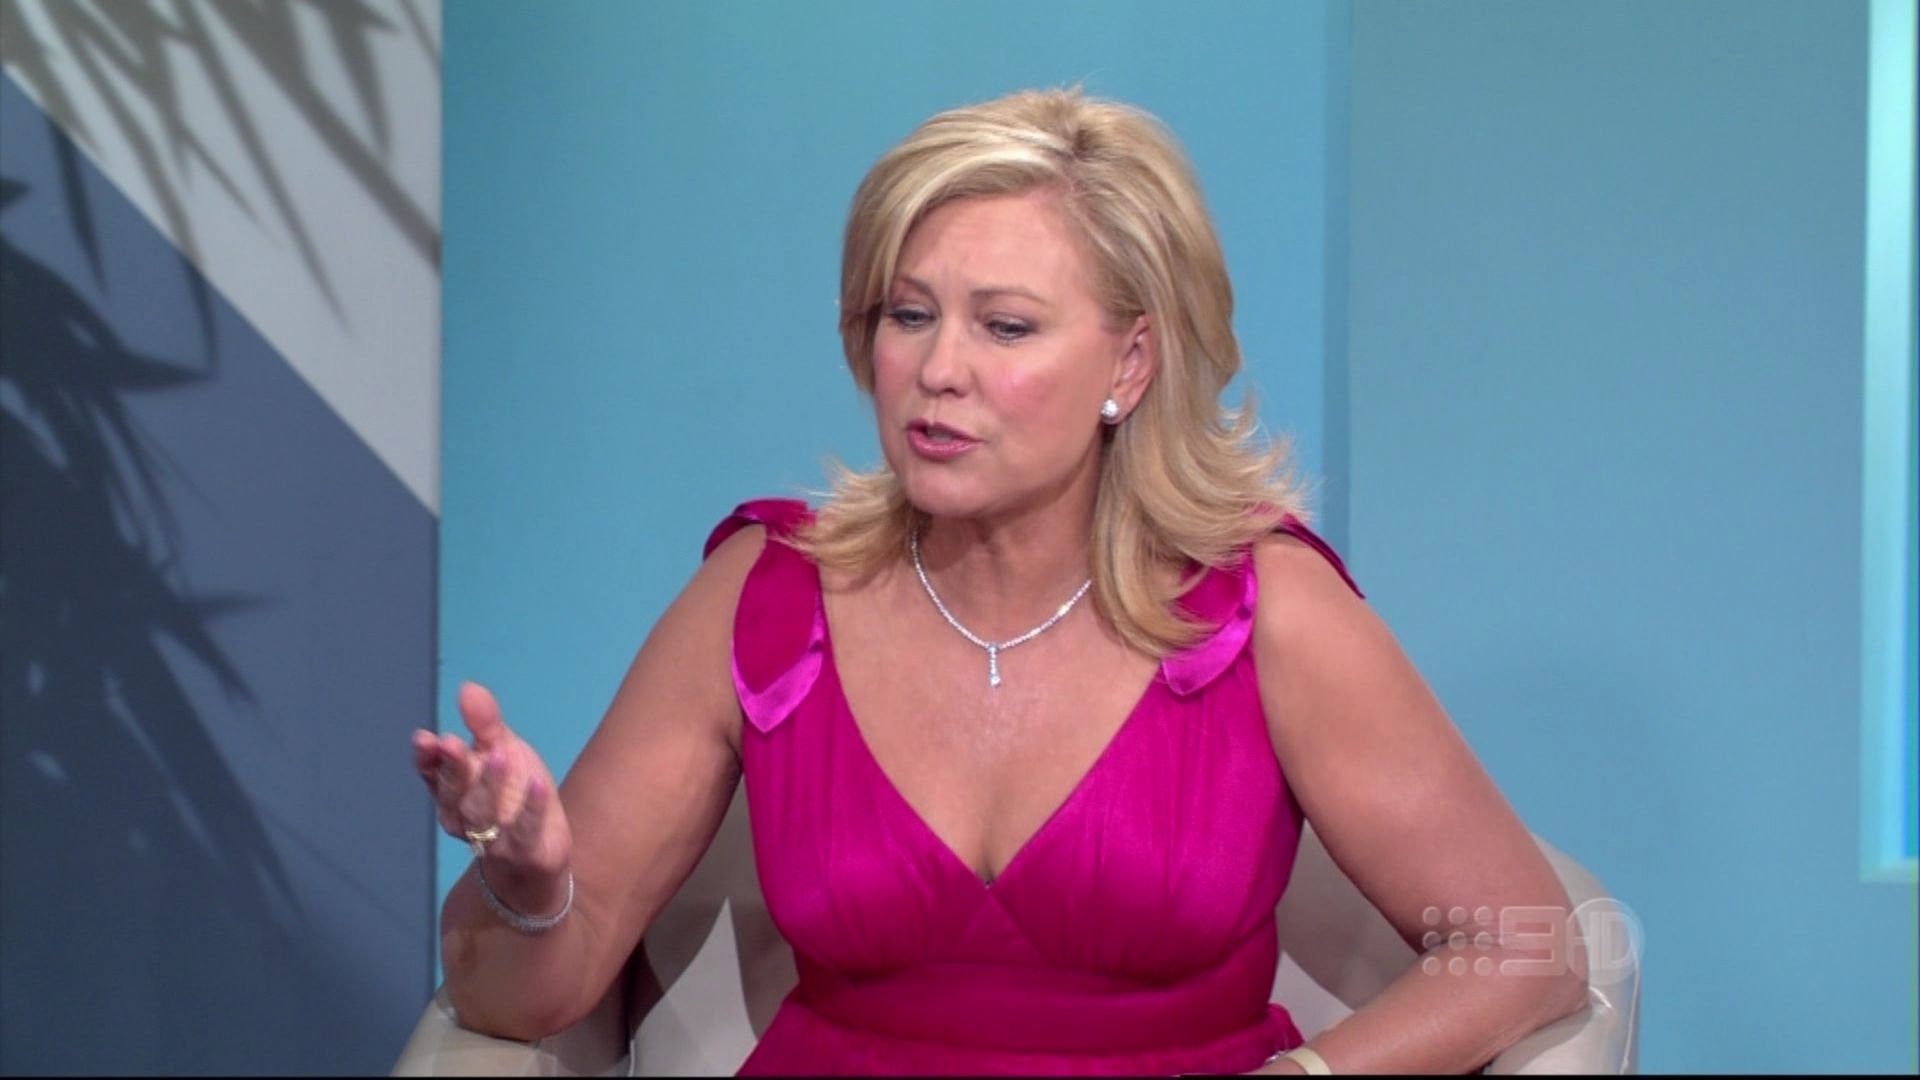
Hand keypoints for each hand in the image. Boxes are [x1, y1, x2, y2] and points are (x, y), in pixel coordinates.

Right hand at [412, 682, 572, 882]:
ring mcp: (492, 839)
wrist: (538, 853)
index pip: (433, 775)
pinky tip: (539, 784)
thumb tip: (467, 687)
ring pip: (485, 814)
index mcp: (453, 792)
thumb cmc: (512, 797)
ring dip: (490, 785)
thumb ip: (485, 724)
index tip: (425, 738)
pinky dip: (532, 809)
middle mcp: (464, 818)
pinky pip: (526, 831)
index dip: (427, 759)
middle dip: (453, 768)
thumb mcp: (501, 752)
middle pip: (455, 794)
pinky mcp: (524, 853)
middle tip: (452, 743)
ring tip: (499, 755)